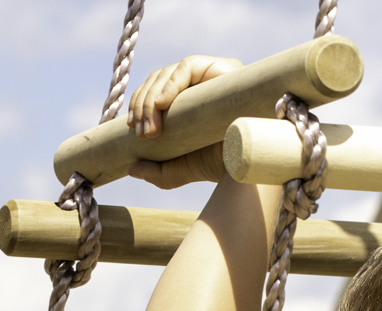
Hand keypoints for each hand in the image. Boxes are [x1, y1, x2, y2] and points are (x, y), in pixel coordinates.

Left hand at [125, 55, 239, 188]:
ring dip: (151, 99)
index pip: (156, 90)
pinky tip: (161, 105)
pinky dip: (170, 84)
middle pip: (159, 80)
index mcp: (188, 101)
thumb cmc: (221, 165)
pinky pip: (187, 67)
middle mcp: (199, 84)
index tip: (132, 128)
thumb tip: (132, 168)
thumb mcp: (183, 169)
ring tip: (150, 130)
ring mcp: (210, 73)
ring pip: (168, 72)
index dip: (140, 104)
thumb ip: (158, 171)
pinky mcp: (222, 68)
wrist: (249, 165)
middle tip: (141, 134)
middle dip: (143, 105)